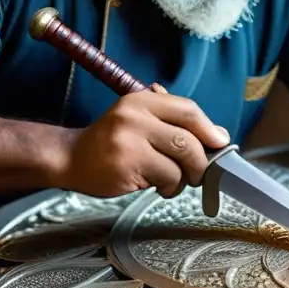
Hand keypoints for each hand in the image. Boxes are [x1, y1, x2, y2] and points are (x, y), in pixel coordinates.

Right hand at [58, 85, 229, 197]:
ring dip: (184, 177)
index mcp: (141, 100)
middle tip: (197, 172)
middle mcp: (135, 115)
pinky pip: (167, 177)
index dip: (208, 127)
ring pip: (181, 161)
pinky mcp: (128, 163)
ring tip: (171, 181)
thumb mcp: (138, 120)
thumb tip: (216, 133)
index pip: (187, 109)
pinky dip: (169, 187)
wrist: (69, 158)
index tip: (219, 142)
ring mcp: (130, 139)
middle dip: (200, 160)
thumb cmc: (110, 143)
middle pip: (188, 137)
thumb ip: (172, 121)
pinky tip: (156, 186)